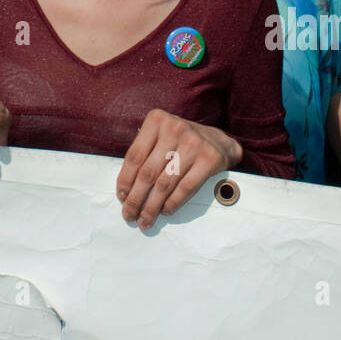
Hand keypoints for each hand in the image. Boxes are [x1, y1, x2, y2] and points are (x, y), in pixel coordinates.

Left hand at [116, 109, 241, 228]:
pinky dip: (172, 203)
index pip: (135, 156)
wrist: (218, 141)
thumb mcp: (161, 138)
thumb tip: (126, 190)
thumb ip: (144, 155)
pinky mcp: (209, 158)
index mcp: (157, 120)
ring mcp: (193, 143)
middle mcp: (174, 128)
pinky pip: (185, 188)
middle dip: (136, 198)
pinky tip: (165, 211)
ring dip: (152, 206)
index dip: (125, 180)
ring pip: (165, 183)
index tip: (121, 197)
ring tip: (145, 219)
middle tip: (129, 214)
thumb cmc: (182, 143)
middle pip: (148, 172)